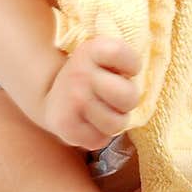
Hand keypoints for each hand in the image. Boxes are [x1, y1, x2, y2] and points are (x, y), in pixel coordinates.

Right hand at [41, 20, 141, 151]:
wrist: (53, 99)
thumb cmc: (92, 77)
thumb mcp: (104, 57)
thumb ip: (123, 60)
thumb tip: (138, 77)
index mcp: (92, 50)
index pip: (122, 54)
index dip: (132, 65)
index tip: (125, 70)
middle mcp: (80, 72)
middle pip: (128, 97)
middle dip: (127, 101)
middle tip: (115, 98)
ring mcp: (73, 100)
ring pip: (116, 125)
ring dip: (114, 121)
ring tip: (103, 112)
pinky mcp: (65, 126)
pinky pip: (100, 141)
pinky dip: (98, 136)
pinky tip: (89, 123)